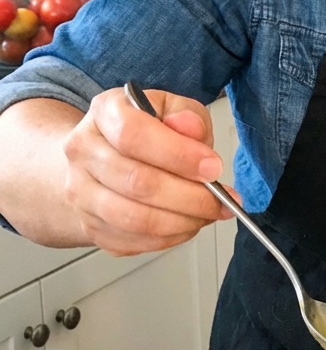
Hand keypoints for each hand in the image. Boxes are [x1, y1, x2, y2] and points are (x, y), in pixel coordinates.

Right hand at [63, 87, 235, 254]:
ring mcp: (81, 192)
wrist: (104, 156)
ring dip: (182, 221)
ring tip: (207, 213)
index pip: (133, 135)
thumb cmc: (145, 132)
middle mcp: (84, 152)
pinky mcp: (89, 225)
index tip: (212, 168)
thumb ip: (188, 116)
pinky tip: (186, 224)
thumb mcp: (172, 108)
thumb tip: (190, 128)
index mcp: (104, 113)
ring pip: (135, 219)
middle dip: (190, 196)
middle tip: (220, 199)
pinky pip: (133, 241)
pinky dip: (169, 238)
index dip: (178, 155)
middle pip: (137, 182)